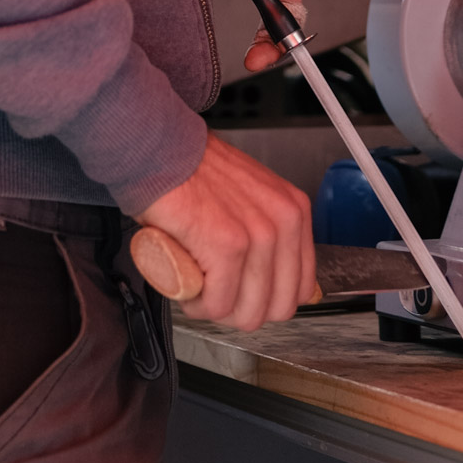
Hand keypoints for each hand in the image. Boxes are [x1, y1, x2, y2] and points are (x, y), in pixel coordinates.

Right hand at [139, 133, 314, 329]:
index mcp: (294, 211)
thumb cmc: (195, 172)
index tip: (242, 292)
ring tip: (199, 287)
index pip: (301, 288)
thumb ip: (269, 230)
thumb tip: (273, 276)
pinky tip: (186, 284)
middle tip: (216, 293)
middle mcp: (283, 221)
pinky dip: (198, 305)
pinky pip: (218, 303)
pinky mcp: (227, 245)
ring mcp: (257, 234)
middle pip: (277, 307)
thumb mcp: (251, 196)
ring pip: (248, 312)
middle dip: (243, 310)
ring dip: (218, 310)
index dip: (267, 300)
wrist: (161, 150)